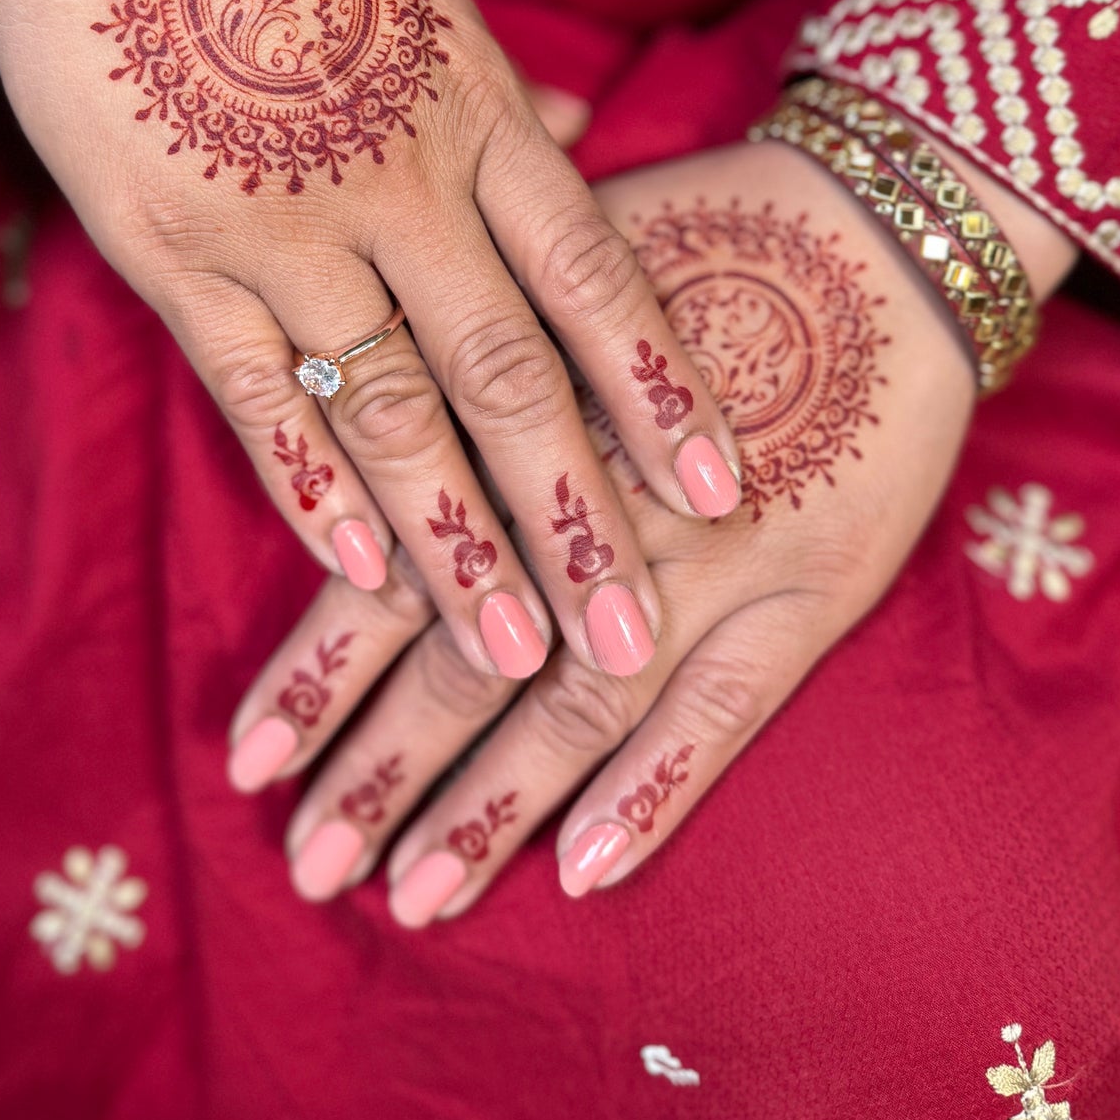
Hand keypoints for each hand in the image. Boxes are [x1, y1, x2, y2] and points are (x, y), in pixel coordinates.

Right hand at [0, 0, 738, 688]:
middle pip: (509, 372)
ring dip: (460, 540)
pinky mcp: (174, 251)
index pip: (594, 276)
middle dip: (578, 513)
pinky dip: (313, 487)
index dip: (661, 391)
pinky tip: (362, 573)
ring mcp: (283, 222)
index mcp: (474, 108)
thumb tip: (581, 136)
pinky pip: (256, 392)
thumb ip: (499, 89)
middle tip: (635, 636)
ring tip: (517, 653)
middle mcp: (399, 179)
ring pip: (391, 409)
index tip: (723, 491)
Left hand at [227, 135, 991, 917]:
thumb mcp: (540, 265)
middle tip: (307, 867)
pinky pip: (722, 712)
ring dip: (488, 807)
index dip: (315, 673)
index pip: (391, 574)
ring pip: (574, 706)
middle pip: (465, 658)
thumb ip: (452, 349)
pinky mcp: (807, 584)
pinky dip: (652, 795)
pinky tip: (581, 875)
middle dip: (379, 767)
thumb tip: (340, 405)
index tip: (243, 762)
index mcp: (512, 420)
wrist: (875, 223)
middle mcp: (592, 500)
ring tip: (410, 896)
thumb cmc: (697, 231)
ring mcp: (704, 553)